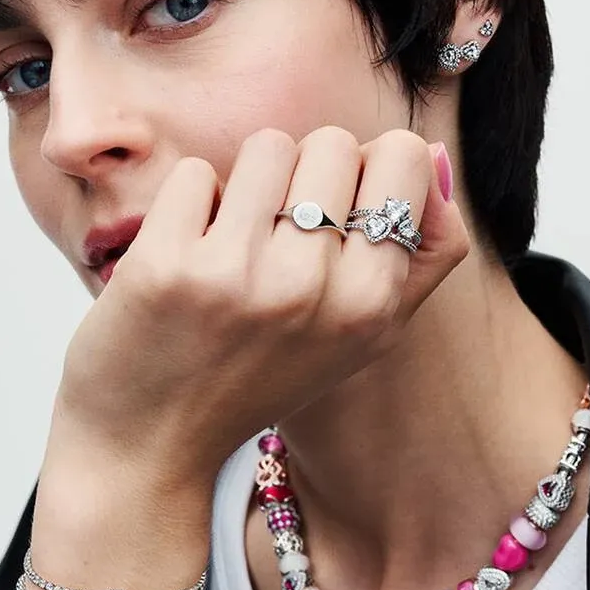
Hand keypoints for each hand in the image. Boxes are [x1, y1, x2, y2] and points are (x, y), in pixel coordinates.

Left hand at [51, 126, 468, 485]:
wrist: (153, 447)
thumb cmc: (259, 379)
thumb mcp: (361, 339)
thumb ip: (419, 256)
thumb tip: (436, 156)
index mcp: (372, 304)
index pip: (405, 156)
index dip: (366, 170)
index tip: (335, 214)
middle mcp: (313, 289)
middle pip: (333, 143)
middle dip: (304, 175)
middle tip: (276, 239)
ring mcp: (238, 275)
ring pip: (268, 146)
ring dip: (246, 186)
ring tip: (231, 247)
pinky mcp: (166, 265)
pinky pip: (196, 175)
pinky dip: (189, 208)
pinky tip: (186, 260)